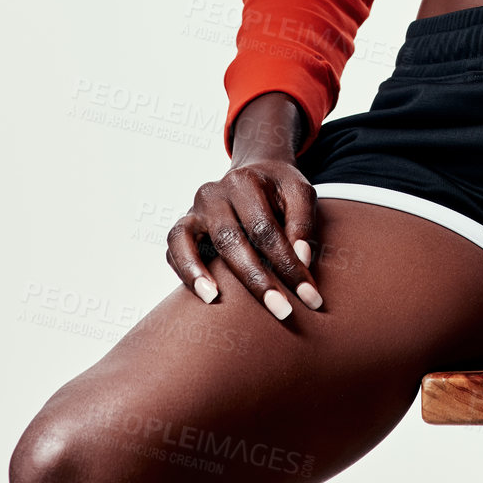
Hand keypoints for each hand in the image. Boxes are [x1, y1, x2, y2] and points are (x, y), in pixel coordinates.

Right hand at [165, 92, 324, 320]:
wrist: (254, 172)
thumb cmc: (280, 189)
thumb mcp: (300, 193)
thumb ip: (302, 223)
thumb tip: (300, 259)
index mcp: (244, 182)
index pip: (265, 229)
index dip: (288, 265)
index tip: (310, 296)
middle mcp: (213, 193)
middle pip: (230, 239)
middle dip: (257, 280)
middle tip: (282, 311)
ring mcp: (194, 209)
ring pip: (186, 240)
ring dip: (197, 271)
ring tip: (213, 298)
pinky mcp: (184, 225)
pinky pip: (173, 248)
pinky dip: (183, 269)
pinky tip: (203, 293)